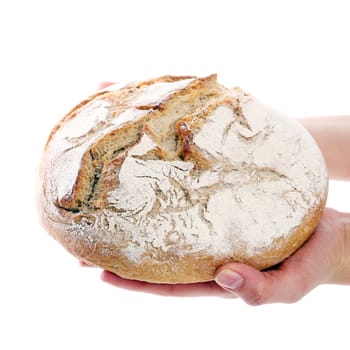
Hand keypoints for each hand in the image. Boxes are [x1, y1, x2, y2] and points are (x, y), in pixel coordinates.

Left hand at [98, 208, 349, 303]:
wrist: (334, 234)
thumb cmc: (314, 261)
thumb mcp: (294, 284)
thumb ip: (263, 291)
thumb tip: (223, 276)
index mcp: (218, 278)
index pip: (169, 284)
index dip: (135, 282)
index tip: (101, 273)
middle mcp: (210, 254)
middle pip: (160, 257)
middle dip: (125, 253)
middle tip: (88, 244)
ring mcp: (217, 230)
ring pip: (171, 228)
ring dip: (142, 221)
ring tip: (112, 209)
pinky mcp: (226, 208)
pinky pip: (192, 204)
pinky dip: (171, 198)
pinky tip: (157, 183)